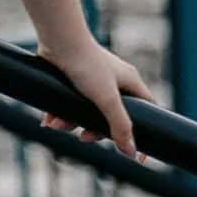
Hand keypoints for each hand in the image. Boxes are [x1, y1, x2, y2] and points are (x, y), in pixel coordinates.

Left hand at [36, 36, 152, 161]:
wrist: (58, 41)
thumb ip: (120, 126)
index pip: (147, 110)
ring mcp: (94, 80)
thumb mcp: (107, 100)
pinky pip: (71, 104)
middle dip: (94, 130)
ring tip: (56, 123)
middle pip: (112, 117)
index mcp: (130, 82)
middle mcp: (114, 81)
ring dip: (71, 123)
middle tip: (83, 137)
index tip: (138, 155)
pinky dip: (61, 113)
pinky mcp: (75, 79)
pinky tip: (49, 118)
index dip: (144, 132)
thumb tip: (132, 152)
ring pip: (87, 113)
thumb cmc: (86, 65)